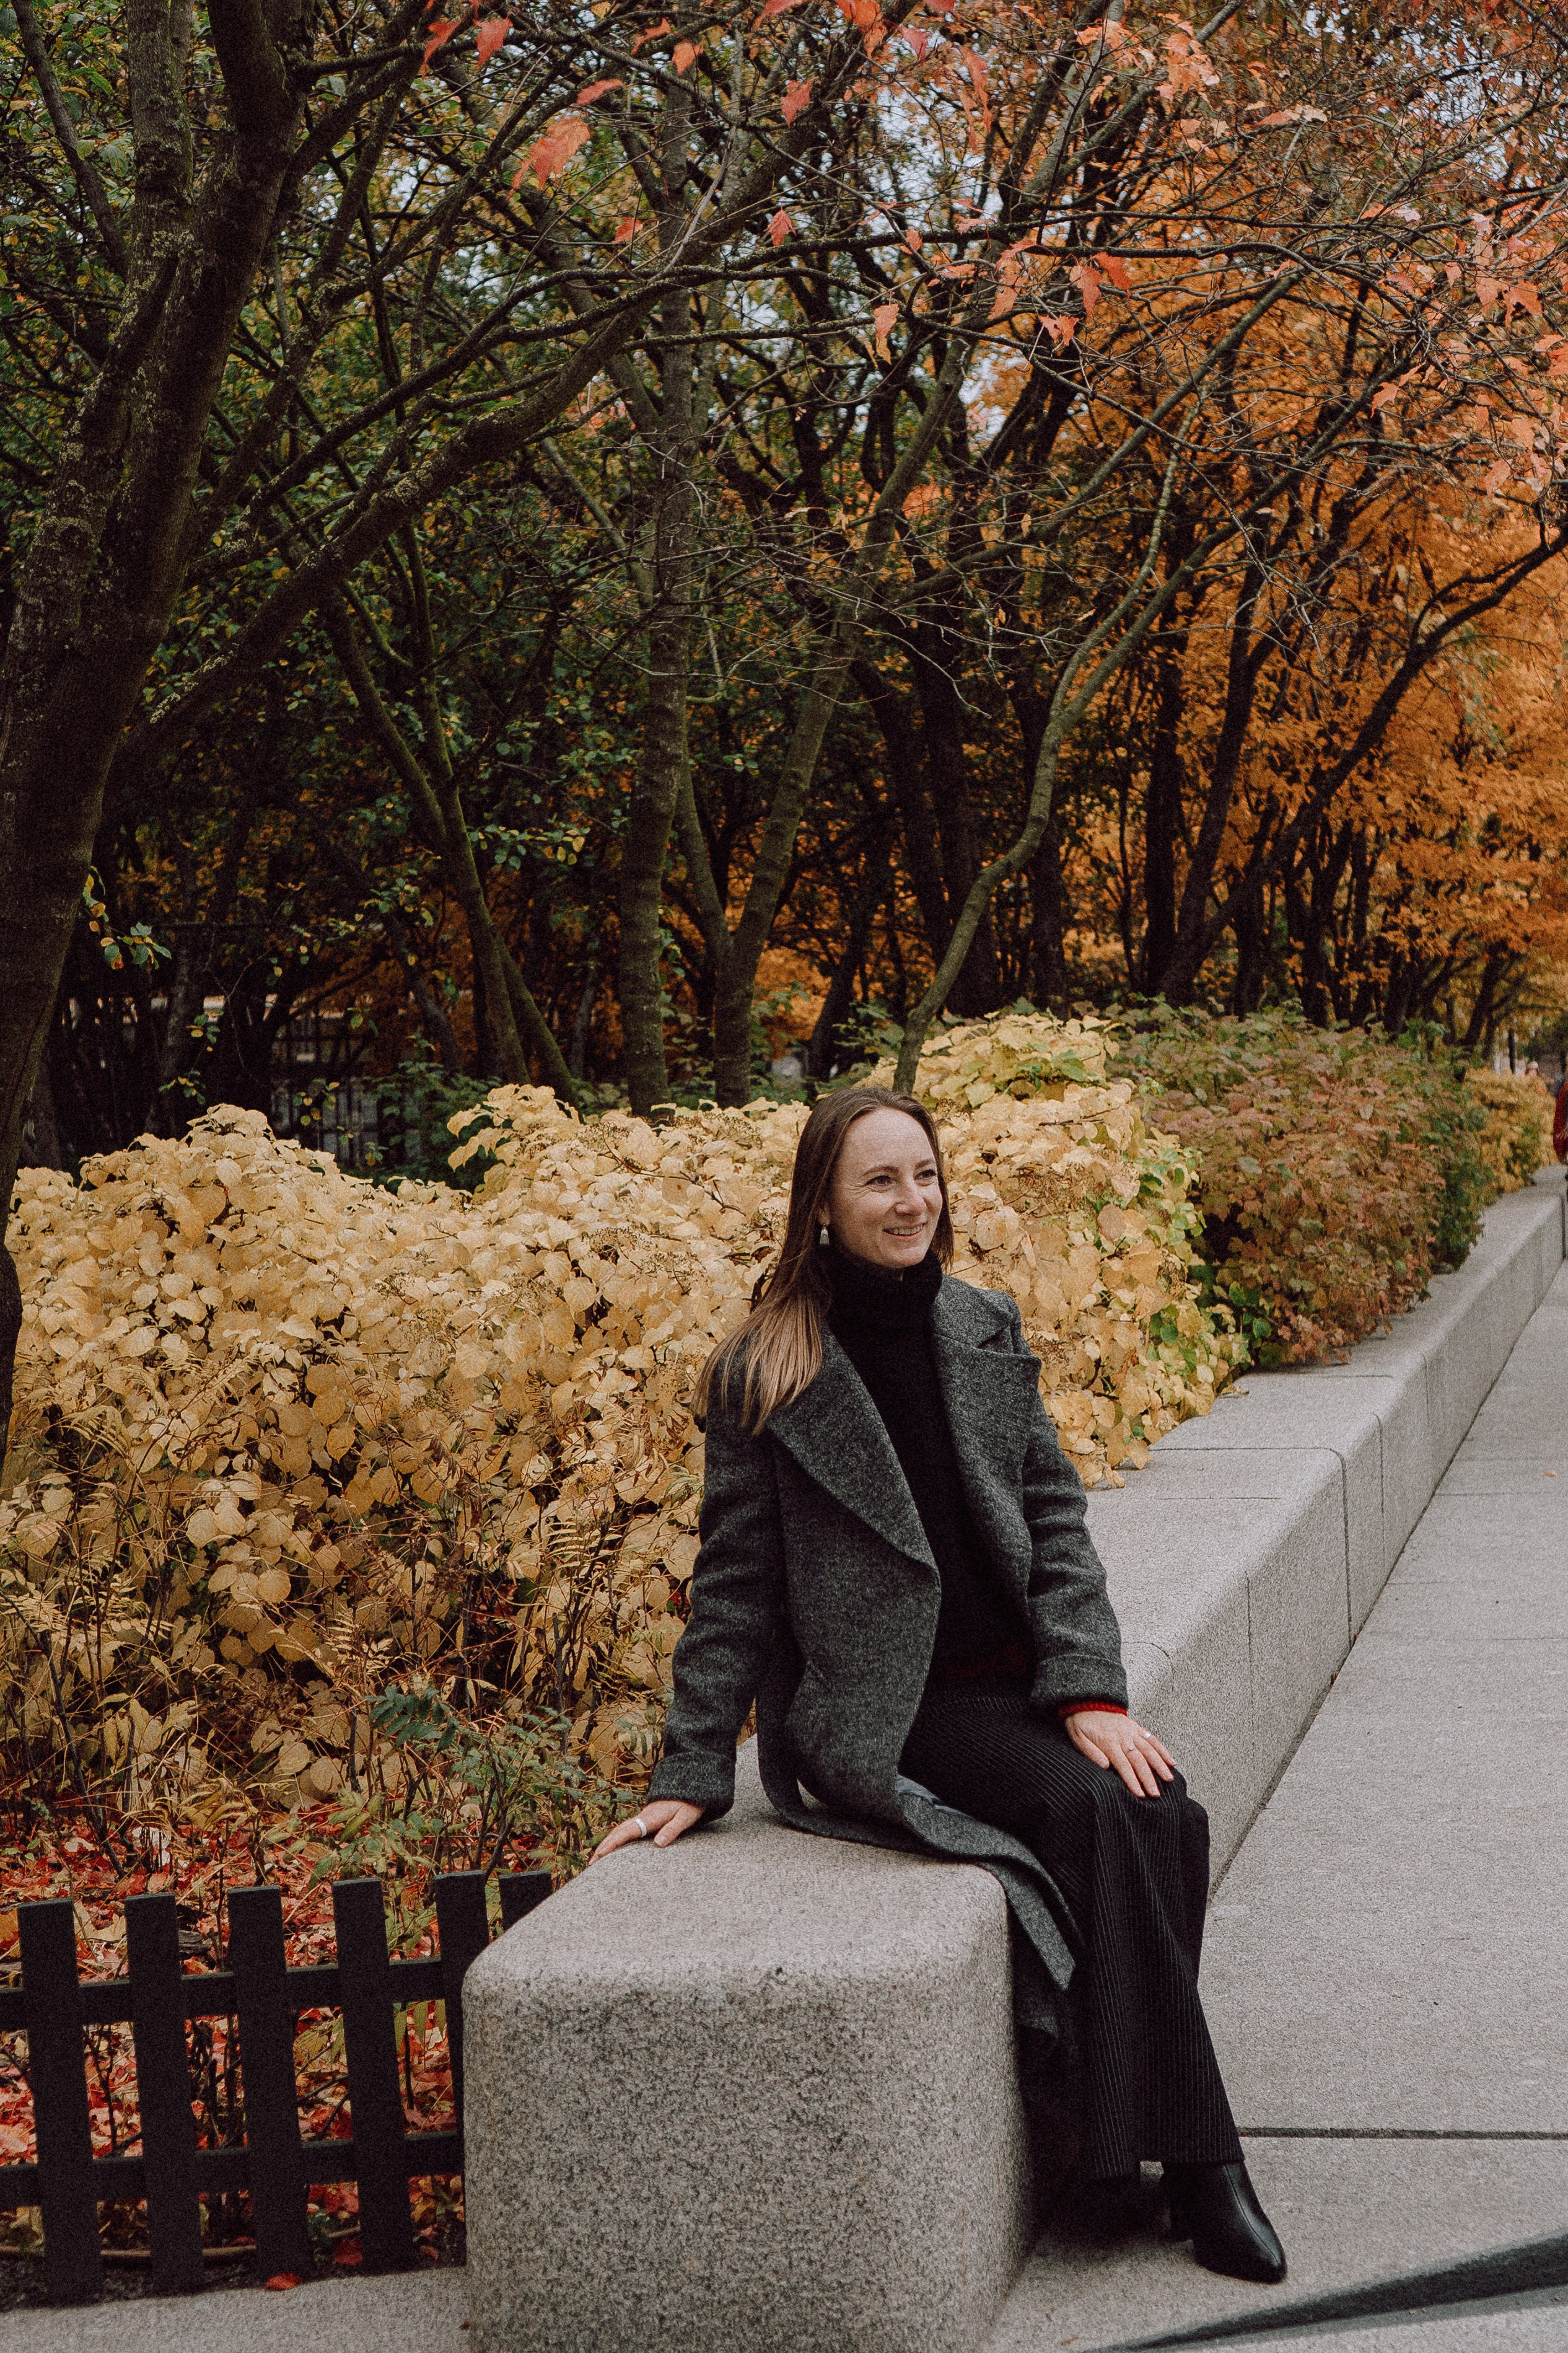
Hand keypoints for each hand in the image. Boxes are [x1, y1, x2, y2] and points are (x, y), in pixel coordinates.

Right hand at [588, 1798, 704, 1862]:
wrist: (690, 1786)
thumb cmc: (689, 1803)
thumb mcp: (685, 1817)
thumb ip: (672, 1830)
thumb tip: (658, 1845)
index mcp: (650, 1818)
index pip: (627, 1832)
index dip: (613, 1844)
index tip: (600, 1855)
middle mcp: (642, 1817)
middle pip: (618, 1832)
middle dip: (603, 1847)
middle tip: (591, 1863)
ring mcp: (642, 1818)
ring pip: (620, 1831)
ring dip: (607, 1844)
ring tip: (596, 1859)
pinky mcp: (645, 1820)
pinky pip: (626, 1831)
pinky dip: (615, 1839)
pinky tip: (612, 1848)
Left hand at [1062, 1709, 1175, 1798]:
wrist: (1086, 1702)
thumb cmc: (1080, 1724)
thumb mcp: (1078, 1738)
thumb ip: (1090, 1752)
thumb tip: (1105, 1766)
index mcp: (1108, 1741)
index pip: (1123, 1765)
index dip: (1132, 1780)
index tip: (1140, 1794)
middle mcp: (1123, 1736)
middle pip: (1139, 1760)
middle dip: (1148, 1778)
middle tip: (1155, 1794)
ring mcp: (1131, 1731)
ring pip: (1149, 1749)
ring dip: (1160, 1765)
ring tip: (1169, 1779)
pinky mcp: (1136, 1727)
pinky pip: (1152, 1738)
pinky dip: (1162, 1750)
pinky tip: (1171, 1761)